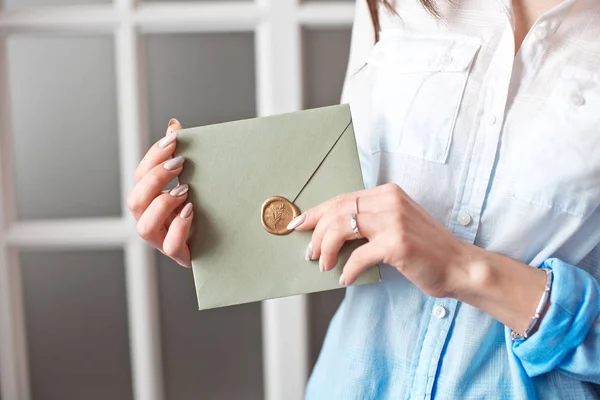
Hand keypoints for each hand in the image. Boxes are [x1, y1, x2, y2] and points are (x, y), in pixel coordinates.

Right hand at [127, 119, 192, 267]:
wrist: (229, 242)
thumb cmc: (206, 208)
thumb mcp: (196, 180)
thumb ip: (181, 155)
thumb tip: (173, 124)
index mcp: (151, 200)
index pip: (140, 176)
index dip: (153, 156)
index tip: (173, 139)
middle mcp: (151, 220)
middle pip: (135, 200)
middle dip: (155, 178)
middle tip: (180, 163)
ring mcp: (162, 240)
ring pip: (144, 226)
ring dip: (162, 204)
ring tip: (184, 190)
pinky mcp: (180, 255)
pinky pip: (169, 246)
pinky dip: (178, 227)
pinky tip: (190, 211)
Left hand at [293, 183, 471, 297]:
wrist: (459, 266)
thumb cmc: (425, 250)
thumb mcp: (396, 225)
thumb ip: (369, 222)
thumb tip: (329, 234)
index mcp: (387, 193)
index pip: (342, 198)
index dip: (316, 212)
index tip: (298, 224)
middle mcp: (390, 201)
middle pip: (337, 211)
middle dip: (316, 233)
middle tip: (309, 253)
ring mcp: (394, 220)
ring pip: (342, 228)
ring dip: (326, 249)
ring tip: (323, 265)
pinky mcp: (397, 243)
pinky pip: (358, 256)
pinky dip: (348, 270)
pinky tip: (346, 278)